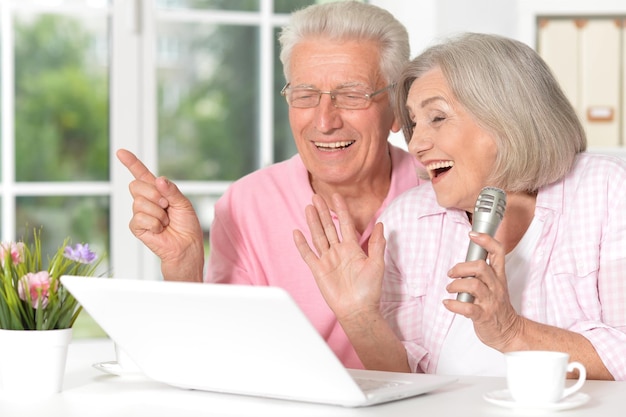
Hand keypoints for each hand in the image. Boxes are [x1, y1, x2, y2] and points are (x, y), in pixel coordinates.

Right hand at [116, 149, 203, 280]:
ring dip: (158, 212)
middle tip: (166, 206)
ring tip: (166, 220)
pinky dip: (154, 223)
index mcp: (157, 191)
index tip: (121, 152)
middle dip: (154, 194)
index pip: (141, 174)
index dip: (131, 163)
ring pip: (139, 202)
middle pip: (136, 185)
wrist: (186, 245)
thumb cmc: (186, 225)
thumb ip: (171, 191)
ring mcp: (139, 213)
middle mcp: (146, 200)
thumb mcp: (183, 203)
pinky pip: (140, 217)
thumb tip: (158, 180)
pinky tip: (160, 229)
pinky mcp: (136, 226)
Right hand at [292, 193, 385, 321]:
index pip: (345, 224)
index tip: (336, 196)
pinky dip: (302, 244)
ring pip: (318, 236)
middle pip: (328, 227)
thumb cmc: (370, 289)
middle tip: (316, 196)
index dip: (341, 210)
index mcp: (353, 248)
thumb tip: (381, 224)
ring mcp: (327, 260)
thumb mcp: (377, 264)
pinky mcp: (318, 270)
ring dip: (313, 222)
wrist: (358, 310)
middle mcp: (338, 251)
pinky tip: (297, 232)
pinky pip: (308, 254)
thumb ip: (378, 244)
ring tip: (308, 207)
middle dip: (323, 212)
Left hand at [443, 231, 522, 350]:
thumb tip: (463, 263)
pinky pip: (467, 308)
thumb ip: (482, 273)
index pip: (498, 253)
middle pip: (481, 267)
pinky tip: (447, 304)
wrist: (509, 332)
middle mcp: (496, 287)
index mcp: (498, 277)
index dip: (486, 241)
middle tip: (452, 274)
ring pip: (473, 285)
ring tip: (450, 289)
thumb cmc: (497, 306)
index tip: (472, 234)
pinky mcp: (484, 316)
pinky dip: (453, 305)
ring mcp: (491, 302)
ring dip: (456, 285)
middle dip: (461, 267)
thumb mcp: (494, 285)